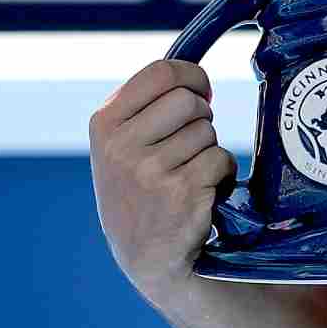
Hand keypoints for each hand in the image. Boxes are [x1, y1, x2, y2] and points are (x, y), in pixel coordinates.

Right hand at [88, 59, 235, 300]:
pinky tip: (202, 191)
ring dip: (209, 149)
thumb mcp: (121, 146)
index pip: (161, 72)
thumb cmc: (140, 191)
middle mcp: (121, 145)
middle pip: (189, 100)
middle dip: (201, 117)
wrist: (146, 255)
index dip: (191, 76)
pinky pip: (221, 158)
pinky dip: (222, 173)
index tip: (200, 90)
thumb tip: (194, 77)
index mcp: (104, 124)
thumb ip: (145, 108)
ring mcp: (149, 169)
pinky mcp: (181, 191)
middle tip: (191, 143)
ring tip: (189, 173)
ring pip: (207, 131)